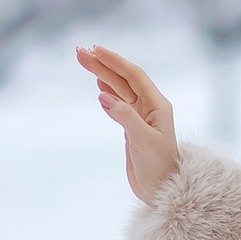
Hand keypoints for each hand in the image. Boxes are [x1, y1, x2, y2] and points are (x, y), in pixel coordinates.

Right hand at [76, 45, 180, 200]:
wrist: (161, 189)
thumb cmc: (158, 167)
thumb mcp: (142, 141)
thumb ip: (124, 116)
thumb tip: (102, 96)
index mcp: (157, 105)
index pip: (134, 76)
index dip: (115, 61)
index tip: (95, 49)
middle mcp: (150, 107)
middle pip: (123, 79)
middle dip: (102, 64)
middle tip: (79, 52)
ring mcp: (140, 117)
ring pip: (118, 90)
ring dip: (101, 75)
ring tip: (83, 61)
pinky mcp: (132, 128)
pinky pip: (118, 103)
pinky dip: (108, 92)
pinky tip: (99, 84)